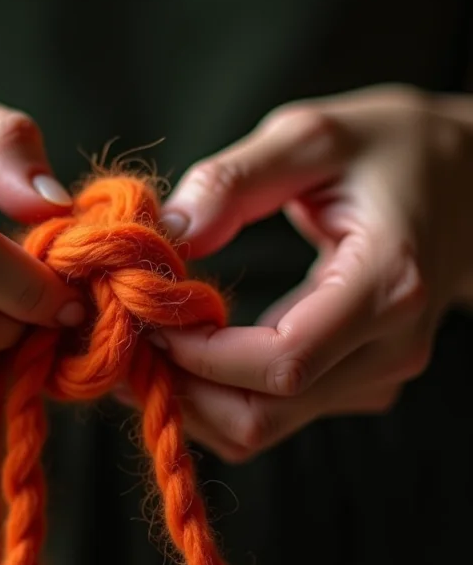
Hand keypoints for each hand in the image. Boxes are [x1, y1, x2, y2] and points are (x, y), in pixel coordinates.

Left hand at [147, 85, 472, 461]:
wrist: (466, 181)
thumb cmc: (392, 150)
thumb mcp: (312, 137)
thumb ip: (235, 180)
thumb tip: (167, 232)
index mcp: (385, 285)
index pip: (279, 362)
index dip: (196, 353)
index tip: (141, 313)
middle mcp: (388, 348)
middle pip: (262, 415)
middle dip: (180, 387)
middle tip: (126, 338)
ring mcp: (375, 375)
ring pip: (260, 427)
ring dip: (190, 397)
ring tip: (144, 342)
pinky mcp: (357, 382)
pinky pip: (272, 414)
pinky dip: (215, 394)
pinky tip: (185, 349)